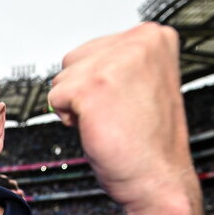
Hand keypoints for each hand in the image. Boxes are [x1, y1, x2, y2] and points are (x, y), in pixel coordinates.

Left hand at [47, 23, 196, 210]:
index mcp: (154, 36)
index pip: (94, 49)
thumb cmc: (150, 141)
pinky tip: (97, 128)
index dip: (98, 82)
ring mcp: (115, 62)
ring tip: (109, 121)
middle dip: (83, 91)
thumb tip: (80, 61)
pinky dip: (67, 119)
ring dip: (75, 105)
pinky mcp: (92, 86)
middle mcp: (138, 41)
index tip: (125, 101)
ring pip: (62, 78)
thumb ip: (118, 62)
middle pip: (73, 60)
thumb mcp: (143, 83)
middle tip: (115, 114)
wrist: (159, 178)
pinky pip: (54, 98)